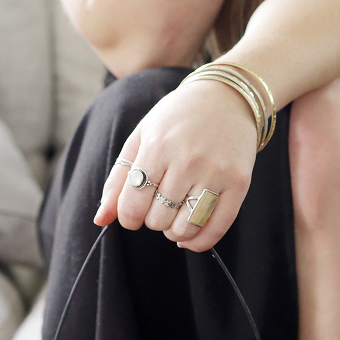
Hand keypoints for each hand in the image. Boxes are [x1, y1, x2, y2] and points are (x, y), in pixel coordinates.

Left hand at [94, 78, 257, 251]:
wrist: (227, 97)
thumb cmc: (177, 119)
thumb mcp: (141, 138)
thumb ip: (118, 180)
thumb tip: (100, 219)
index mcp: (158, 147)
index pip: (133, 205)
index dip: (128, 218)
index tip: (133, 212)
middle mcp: (187, 161)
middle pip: (158, 219)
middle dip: (152, 219)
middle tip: (159, 204)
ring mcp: (216, 173)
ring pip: (185, 228)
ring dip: (173, 232)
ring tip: (174, 216)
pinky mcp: (239, 184)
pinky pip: (216, 229)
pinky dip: (198, 241)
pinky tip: (189, 236)